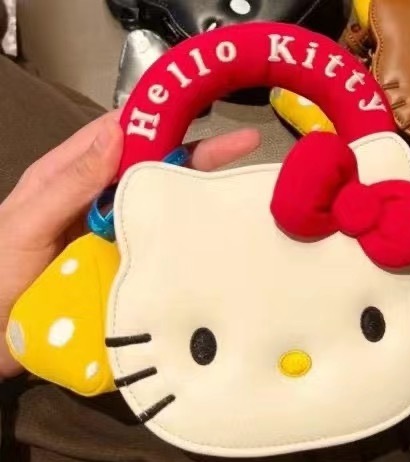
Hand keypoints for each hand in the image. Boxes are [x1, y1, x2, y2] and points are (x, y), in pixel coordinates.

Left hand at [0, 111, 260, 379]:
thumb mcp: (26, 223)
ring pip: (160, 202)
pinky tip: (216, 230)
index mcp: (69, 175)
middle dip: (195, 154)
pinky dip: (186, 231)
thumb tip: (117, 133)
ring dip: (196, 191)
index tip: (198, 109)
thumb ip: (69, 182)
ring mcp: (115, 231)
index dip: (158, 119)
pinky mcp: (126, 261)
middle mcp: (98, 197)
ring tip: (240, 184)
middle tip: (242, 146)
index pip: (119, 134)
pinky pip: (159, 239)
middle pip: (150, 167)